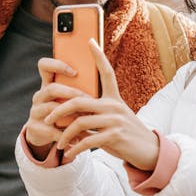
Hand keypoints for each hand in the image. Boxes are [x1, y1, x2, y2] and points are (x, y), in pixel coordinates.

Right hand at [24, 57, 91, 159]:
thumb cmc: (66, 111)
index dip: (57, 65)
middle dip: (71, 93)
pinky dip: (66, 135)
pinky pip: (50, 129)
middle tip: (88, 100)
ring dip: (71, 114)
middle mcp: (39, 95)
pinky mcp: (33, 127)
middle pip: (51, 88)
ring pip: (52, 109)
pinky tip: (78, 139)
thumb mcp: (70, 99)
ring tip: (86, 119)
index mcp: (48, 84)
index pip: (44, 65)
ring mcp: (34, 111)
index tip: (75, 72)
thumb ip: (81, 88)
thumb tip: (105, 77)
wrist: (45, 133)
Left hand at [44, 39, 159, 170]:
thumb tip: (72, 112)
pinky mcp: (114, 136)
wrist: (148, 150)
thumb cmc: (127, 133)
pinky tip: (69, 154)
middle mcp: (114, 106)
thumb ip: (96, 113)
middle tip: (47, 118)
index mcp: (115, 98)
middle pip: (79, 101)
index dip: (99, 56)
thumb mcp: (115, 118)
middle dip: (58, 110)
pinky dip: (75, 149)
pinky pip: (87, 141)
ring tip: (59, 144)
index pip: (107, 72)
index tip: (90, 41)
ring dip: (65, 135)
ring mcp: (115, 121)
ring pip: (79, 122)